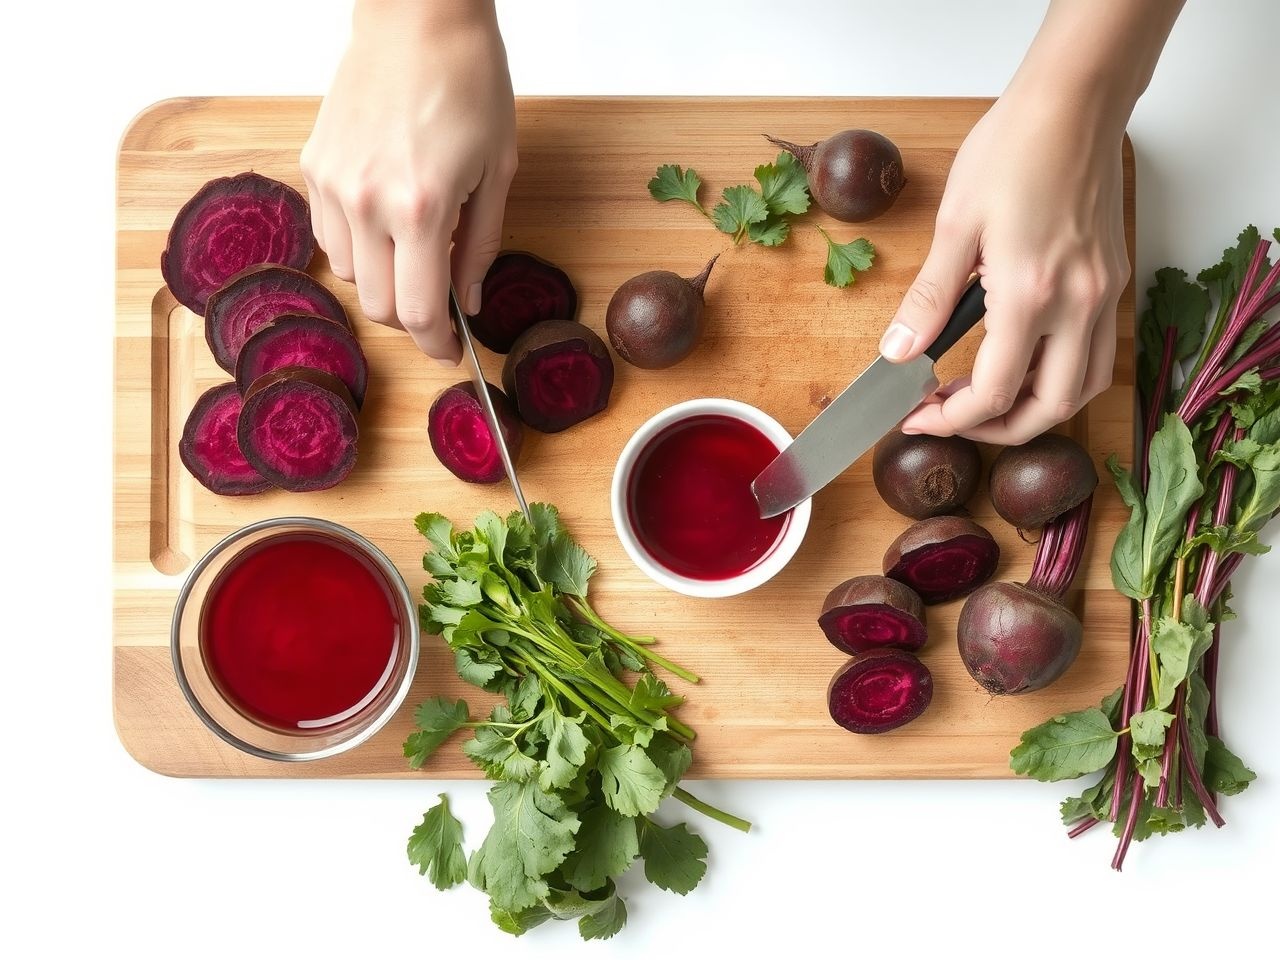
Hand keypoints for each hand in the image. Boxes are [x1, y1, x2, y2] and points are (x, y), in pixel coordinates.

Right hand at [300, 1, 515, 362]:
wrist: (418, 18)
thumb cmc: (469, 83)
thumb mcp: (498, 172)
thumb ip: (480, 246)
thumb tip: (469, 300)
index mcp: (421, 207)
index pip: (418, 311)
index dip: (437, 343)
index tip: (450, 350)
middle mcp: (367, 201)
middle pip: (379, 304)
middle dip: (412, 319)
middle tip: (439, 309)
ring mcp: (333, 183)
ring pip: (350, 275)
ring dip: (384, 281)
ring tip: (414, 252)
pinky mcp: (314, 165)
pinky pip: (329, 236)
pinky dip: (357, 248)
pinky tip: (385, 224)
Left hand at [881, 89, 1128, 444]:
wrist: (1074, 104)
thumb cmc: (1014, 149)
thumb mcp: (955, 225)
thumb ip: (928, 298)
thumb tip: (897, 352)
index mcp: (1030, 295)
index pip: (995, 391)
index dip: (953, 420)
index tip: (918, 419)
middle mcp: (1077, 304)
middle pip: (1050, 408)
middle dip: (998, 430)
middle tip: (951, 420)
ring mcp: (1102, 295)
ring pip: (1085, 387)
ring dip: (1038, 410)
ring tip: (988, 402)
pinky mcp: (1112, 282)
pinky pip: (1097, 353)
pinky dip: (1063, 376)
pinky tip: (1024, 362)